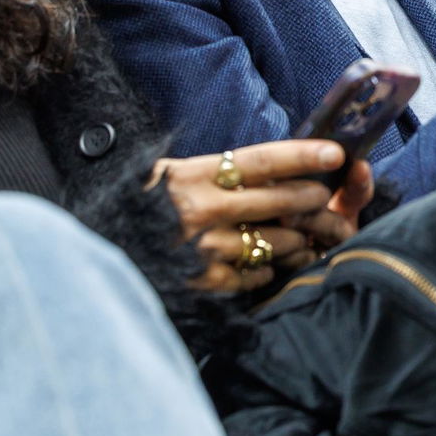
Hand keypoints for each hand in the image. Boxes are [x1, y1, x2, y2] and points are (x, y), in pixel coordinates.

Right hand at [151, 140, 361, 292]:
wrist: (101, 259)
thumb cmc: (139, 212)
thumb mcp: (168, 178)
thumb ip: (213, 172)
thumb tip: (270, 168)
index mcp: (192, 177)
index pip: (261, 161)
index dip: (302, 155)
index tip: (334, 153)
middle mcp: (201, 210)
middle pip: (279, 199)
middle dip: (312, 197)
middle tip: (324, 196)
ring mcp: (204, 249)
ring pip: (275, 240)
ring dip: (298, 238)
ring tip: (305, 236)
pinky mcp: (204, 282)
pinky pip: (256, 273)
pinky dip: (268, 268)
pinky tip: (268, 263)